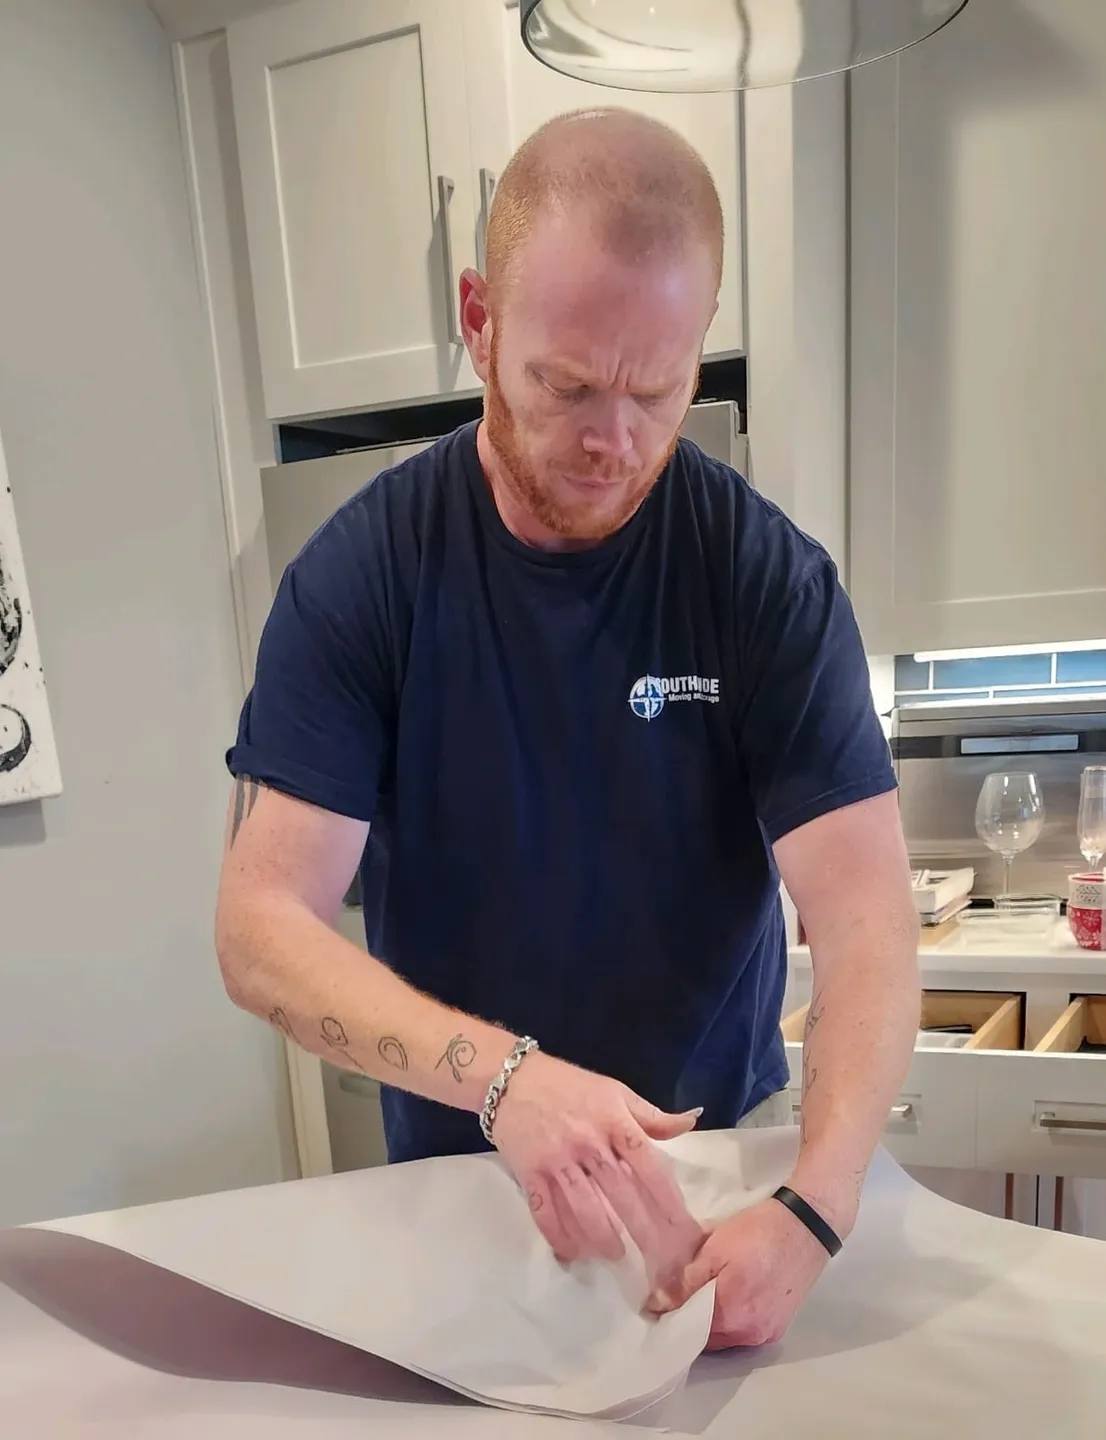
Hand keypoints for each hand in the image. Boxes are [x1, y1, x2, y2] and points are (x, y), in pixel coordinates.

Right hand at [490, 1051, 704, 1286]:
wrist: (511, 1080)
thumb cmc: (569, 1085)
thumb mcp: (614, 1091)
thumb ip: (652, 1114)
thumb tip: (690, 1122)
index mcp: (613, 1120)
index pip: (648, 1164)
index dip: (667, 1199)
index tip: (683, 1228)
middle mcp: (588, 1142)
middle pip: (620, 1192)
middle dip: (642, 1229)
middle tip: (658, 1260)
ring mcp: (557, 1159)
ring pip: (584, 1206)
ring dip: (601, 1236)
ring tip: (615, 1255)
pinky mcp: (529, 1173)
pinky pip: (546, 1210)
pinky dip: (559, 1235)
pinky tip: (572, 1253)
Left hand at [647, 1194, 829, 1349]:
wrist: (807, 1226)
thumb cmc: (758, 1232)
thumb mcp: (715, 1249)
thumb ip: (686, 1281)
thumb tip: (659, 1304)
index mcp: (730, 1315)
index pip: (688, 1329)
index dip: (671, 1314)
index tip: (658, 1300)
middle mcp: (750, 1334)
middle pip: (708, 1337)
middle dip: (692, 1319)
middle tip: (680, 1293)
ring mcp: (767, 1332)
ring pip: (728, 1335)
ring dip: (713, 1319)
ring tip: (705, 1292)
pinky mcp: (780, 1325)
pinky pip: (746, 1330)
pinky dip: (734, 1318)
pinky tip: (731, 1295)